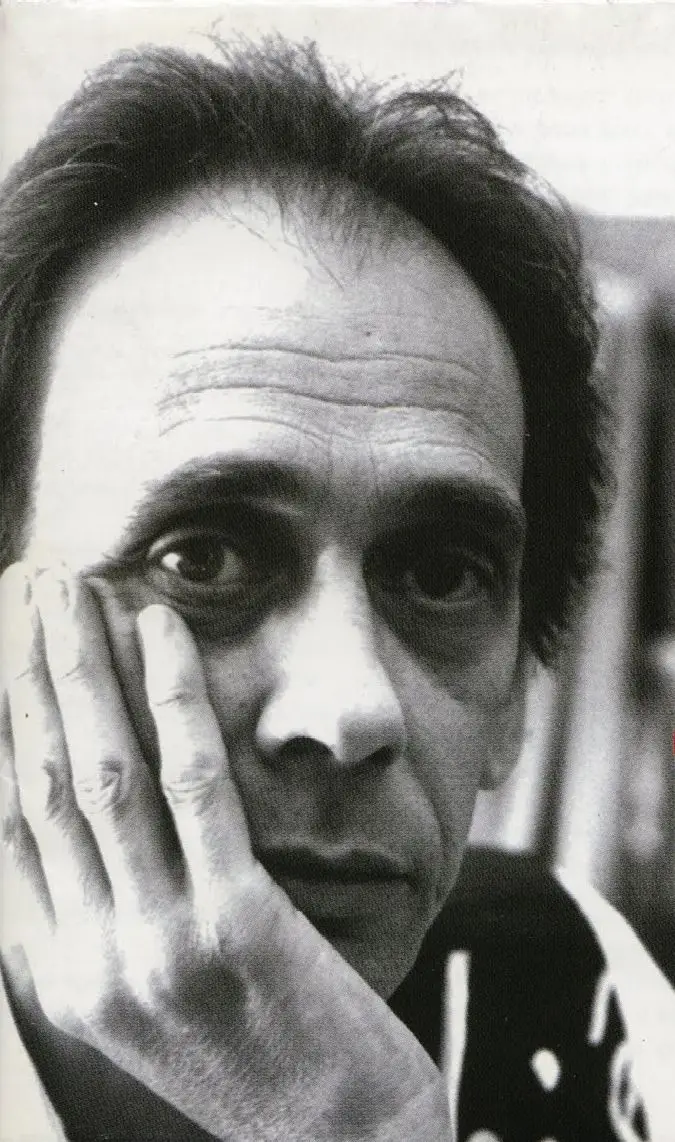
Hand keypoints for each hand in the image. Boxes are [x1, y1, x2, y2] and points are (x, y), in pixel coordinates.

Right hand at [0, 564, 449, 1141]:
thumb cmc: (260, 1058)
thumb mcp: (159, 1000)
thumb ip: (111, 915)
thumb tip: (79, 818)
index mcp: (69, 976)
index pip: (15, 822)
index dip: (10, 721)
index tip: (14, 650)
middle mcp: (95, 962)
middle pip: (49, 781)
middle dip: (35, 672)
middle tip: (32, 587)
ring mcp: (160, 946)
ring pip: (106, 773)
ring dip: (87, 667)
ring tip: (77, 587)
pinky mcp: (238, 928)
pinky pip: (196, 786)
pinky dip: (175, 698)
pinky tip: (164, 632)